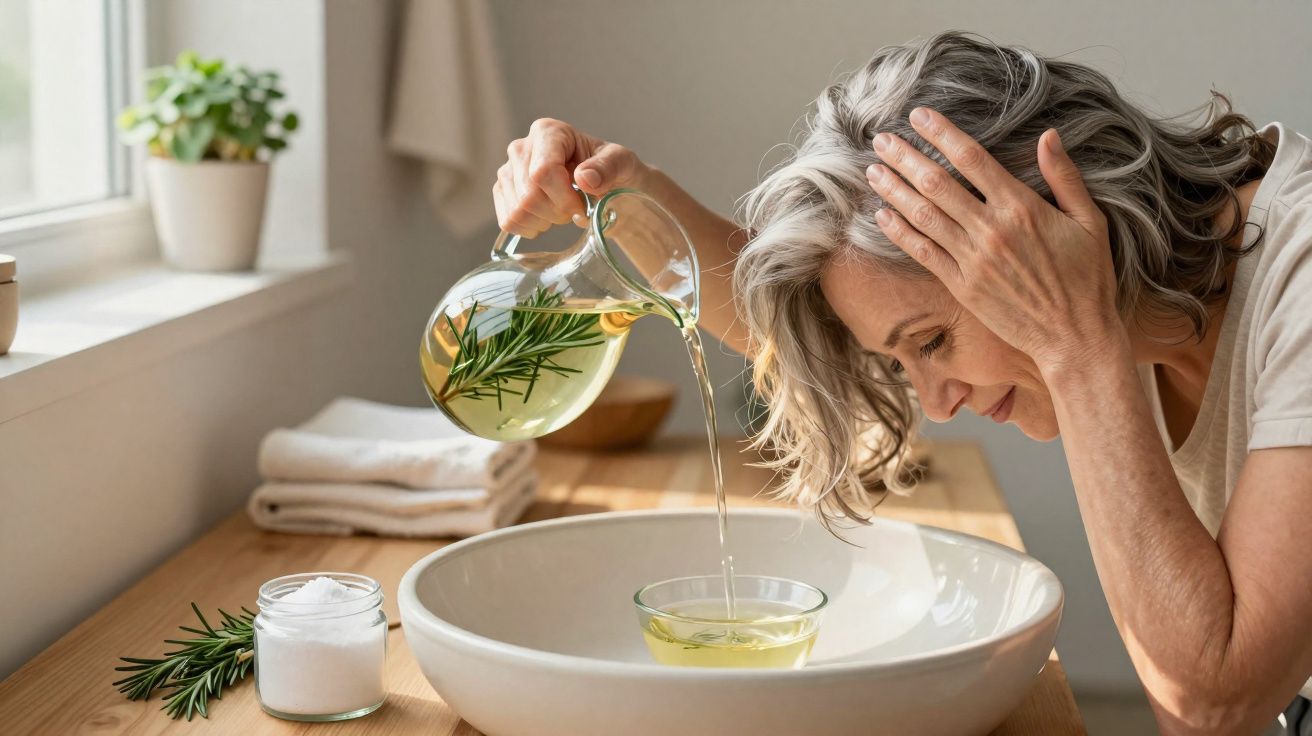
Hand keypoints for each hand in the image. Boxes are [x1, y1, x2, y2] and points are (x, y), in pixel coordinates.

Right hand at [494, 118, 646, 237]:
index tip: (583, 208)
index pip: (543, 171)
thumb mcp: (623, 164)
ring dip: (545, 221)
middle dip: (557, 212)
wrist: (605, 186)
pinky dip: (530, 228)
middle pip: (529, 195)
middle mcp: (521, 148)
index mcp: (548, 132)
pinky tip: (546, 219)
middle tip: (576, 210)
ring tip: (561, 211)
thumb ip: (608, 167)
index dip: (564, 199)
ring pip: (517, 211)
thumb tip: (584, 178)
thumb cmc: (612, 171)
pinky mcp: (502, 193)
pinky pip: (508, 221)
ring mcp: (508, 171)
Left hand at [866, 107, 1127, 371]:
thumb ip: (1065, 176)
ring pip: (923, 216)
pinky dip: (900, 232)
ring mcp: (973, 260)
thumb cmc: (1088, 278)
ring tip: (872, 170)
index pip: (972, 159)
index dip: (941, 134)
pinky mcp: (961, 287)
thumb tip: (1049, 134)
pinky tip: (881, 215)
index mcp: (1021, 207)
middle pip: (937, 184)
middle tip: (881, 139)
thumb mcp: (1090, 221)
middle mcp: (991, 230)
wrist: (1075, 337)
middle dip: (905, 158)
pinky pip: (923, 253)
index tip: (919, 116)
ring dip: (894, 191)